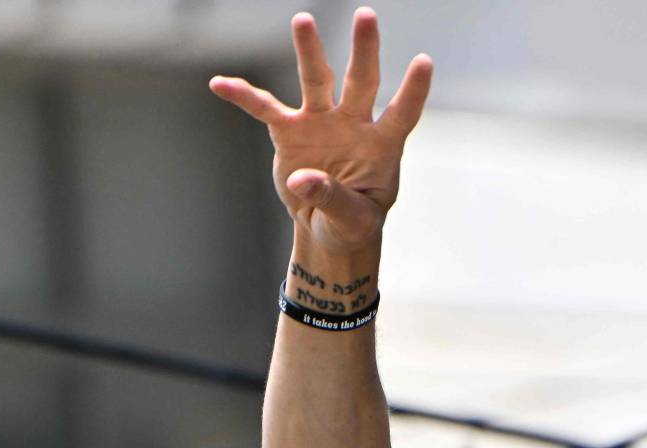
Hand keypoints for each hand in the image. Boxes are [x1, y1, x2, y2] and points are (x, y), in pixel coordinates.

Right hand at [210, 8, 431, 254]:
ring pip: (316, 80)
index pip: (402, 113)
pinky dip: (244, 96)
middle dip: (364, 49)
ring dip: (309, 51)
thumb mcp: (353, 220)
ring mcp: (321, 123)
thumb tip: (303, 179)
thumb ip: (334, 199)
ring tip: (303, 19)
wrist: (326, 227)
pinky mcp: (290, 132)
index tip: (424, 61)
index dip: (413, 90)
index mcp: (382, 147)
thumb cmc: (353, 222)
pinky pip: (265, 109)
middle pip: (361, 81)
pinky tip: (221, 84)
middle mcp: (354, 125)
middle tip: (366, 15)